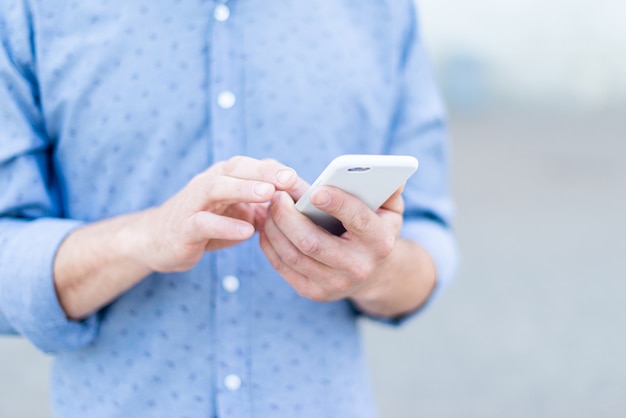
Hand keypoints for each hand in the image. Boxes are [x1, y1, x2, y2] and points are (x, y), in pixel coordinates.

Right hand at [134, 156, 302, 272]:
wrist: (158, 240)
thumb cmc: (206, 223)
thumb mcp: (239, 212)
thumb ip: (264, 206)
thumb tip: (301, 205)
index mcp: (224, 177)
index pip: (252, 165)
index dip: (275, 169)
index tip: (298, 177)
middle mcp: (208, 183)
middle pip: (236, 169)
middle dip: (263, 172)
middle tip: (289, 179)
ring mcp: (193, 204)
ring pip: (216, 188)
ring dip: (243, 189)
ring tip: (268, 195)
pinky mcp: (183, 228)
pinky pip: (203, 223)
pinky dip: (225, 226)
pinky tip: (246, 232)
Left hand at [259, 184, 404, 301]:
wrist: (372, 274)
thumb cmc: (375, 229)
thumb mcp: (388, 209)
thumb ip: (387, 188)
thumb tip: (390, 173)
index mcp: (379, 242)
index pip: (358, 220)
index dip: (338, 204)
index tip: (317, 190)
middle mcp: (358, 267)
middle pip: (313, 242)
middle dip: (288, 216)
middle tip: (277, 195)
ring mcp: (334, 284)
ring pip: (293, 255)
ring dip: (275, 228)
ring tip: (269, 206)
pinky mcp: (313, 292)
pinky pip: (283, 267)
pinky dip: (270, 244)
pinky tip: (268, 226)